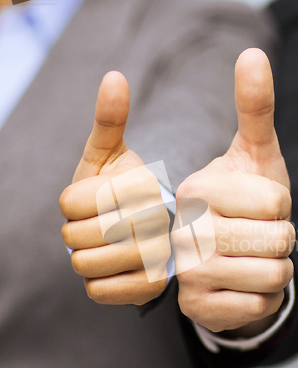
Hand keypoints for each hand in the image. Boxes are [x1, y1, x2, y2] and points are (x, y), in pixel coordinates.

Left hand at [60, 72, 170, 304]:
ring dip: (86, 255)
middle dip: (77, 230)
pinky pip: (97, 290)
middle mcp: (157, 221)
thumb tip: (114, 76)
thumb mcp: (108, 154)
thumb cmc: (119, 192)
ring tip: (107, 245)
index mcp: (144, 184)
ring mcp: (157, 257)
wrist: (145, 233)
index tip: (94, 201)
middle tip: (99, 225)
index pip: (71, 202)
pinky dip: (97, 281)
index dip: (72, 203)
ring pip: (84, 264)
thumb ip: (109, 119)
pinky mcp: (151, 288)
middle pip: (75, 236)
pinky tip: (115, 268)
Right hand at [174, 49, 294, 333]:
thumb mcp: (256, 155)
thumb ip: (255, 108)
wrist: (230, 255)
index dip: (281, 206)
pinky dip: (265, 297)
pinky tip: (244, 285)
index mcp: (196, 189)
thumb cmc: (248, 202)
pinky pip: (261, 305)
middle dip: (281, 238)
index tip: (258, 207)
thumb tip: (252, 54)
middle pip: (278, 240)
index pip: (275, 202)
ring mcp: (187, 273)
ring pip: (274, 275)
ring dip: (277, 268)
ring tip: (252, 258)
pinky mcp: (196, 308)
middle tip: (257, 235)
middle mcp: (183, 230)